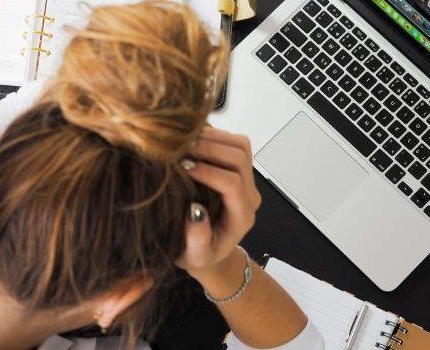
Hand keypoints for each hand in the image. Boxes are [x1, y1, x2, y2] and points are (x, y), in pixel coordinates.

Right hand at [176, 127, 261, 276]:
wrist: (209, 250)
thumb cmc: (199, 255)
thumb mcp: (194, 257)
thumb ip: (197, 240)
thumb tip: (195, 211)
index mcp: (242, 216)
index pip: (233, 184)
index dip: (209, 172)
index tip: (183, 167)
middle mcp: (249, 195)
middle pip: (240, 158)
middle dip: (210, 149)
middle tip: (180, 149)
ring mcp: (246, 180)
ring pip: (241, 145)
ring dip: (213, 138)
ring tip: (184, 141)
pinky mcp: (239, 169)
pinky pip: (234, 143)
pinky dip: (214, 135)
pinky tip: (191, 140)